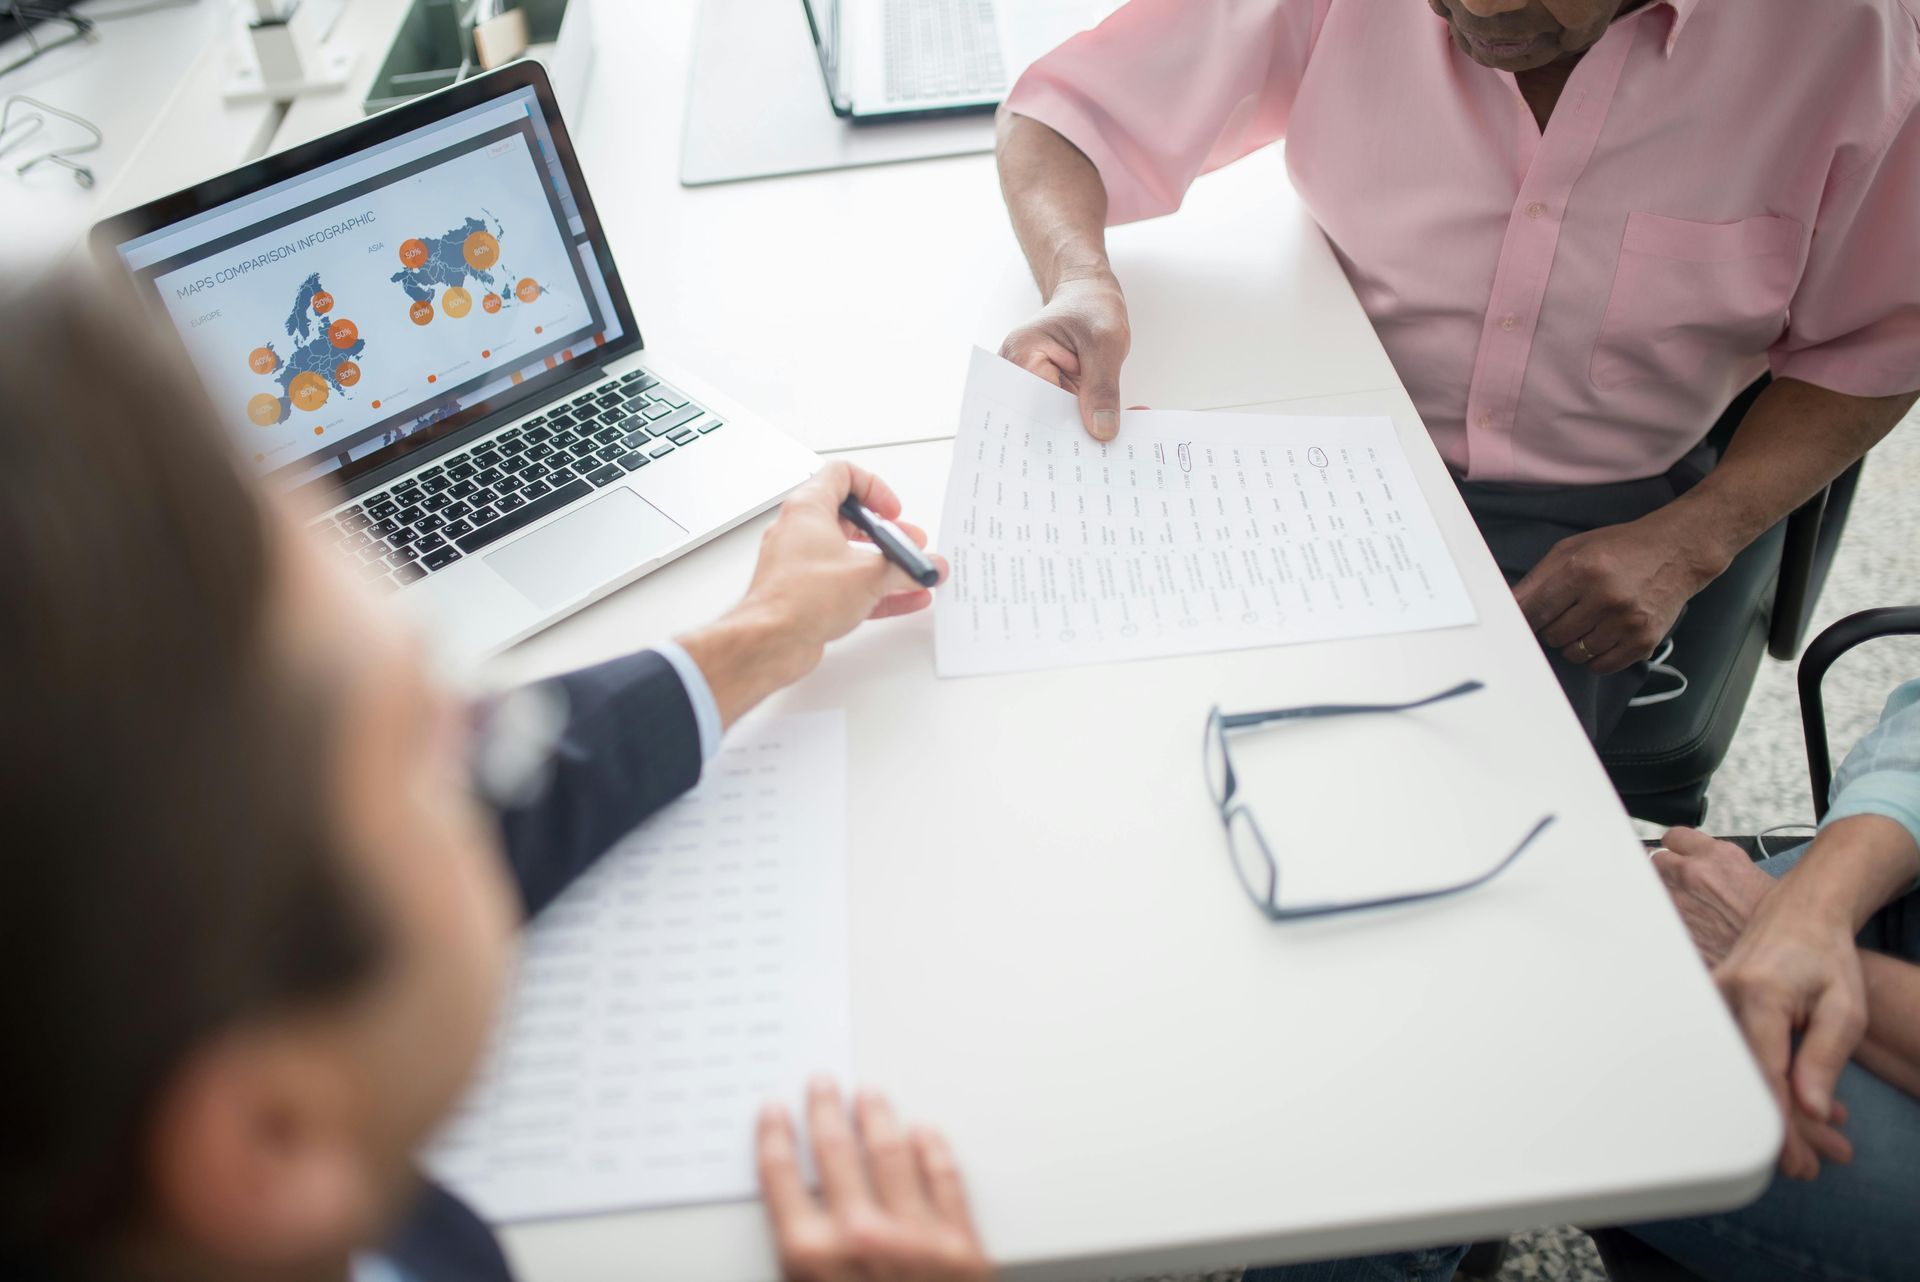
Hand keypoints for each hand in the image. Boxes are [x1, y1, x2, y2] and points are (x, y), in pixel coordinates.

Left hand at [679, 462, 947, 726]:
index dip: (873, 487)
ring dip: (883, 564)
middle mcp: (799, 531)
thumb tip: (924, 566)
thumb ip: (905, 567)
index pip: (842, 474)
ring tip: (909, 574)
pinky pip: (845, 584)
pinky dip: (872, 588)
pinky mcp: (805, 593)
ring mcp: (800, 564)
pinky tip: (901, 599)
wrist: (770, 642)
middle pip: (849, 518)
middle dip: (885, 532)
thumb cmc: (799, 598)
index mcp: (807, 509)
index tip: (891, 511)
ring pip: (848, 554)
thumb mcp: (869, 576)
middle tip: (906, 543)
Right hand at [757, 1081, 991, 1281]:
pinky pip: (946, 1182)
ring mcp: (916, 1236)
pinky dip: (934, 1152)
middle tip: (821, 1085)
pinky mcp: (963, 1246)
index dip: (775, 1138)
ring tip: (871, 1097)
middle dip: (824, 1111)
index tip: (773, 1113)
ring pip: (892, 1152)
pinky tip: (926, 1134)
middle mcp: (860, 1235)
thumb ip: (798, 1268)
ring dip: (878, 1118)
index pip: (782, 1176)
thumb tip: (789, 1240)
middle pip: (835, 1150)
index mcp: (811, 1257)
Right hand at [998, 272, 1130, 440]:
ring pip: (1057, 422)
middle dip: (1078, 432)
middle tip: (1112, 441)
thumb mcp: (1106, 342)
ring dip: (1085, 426)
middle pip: (1044, 420)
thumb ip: (1102, 387)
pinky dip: (1086, 418)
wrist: (1088, 293)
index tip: (1097, 442)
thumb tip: (1101, 431)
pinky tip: (1107, 417)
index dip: (1067, 430)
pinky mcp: (1045, 392)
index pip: (1039, 409)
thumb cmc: (1092, 305)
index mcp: (1021, 356)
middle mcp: (1016, 374)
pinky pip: (1064, 415)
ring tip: (1113, 429)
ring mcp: (1030, 385)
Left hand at [1512, 506, 1727, 674]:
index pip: (1532, 612)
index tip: (1521, 622)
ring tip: (1587, 620)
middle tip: (1567, 611)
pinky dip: (1594, 656)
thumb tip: (1506, 609)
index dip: (1523, 620)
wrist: (1676, 552)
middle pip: (1551, 635)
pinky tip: (1602, 635)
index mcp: (1582, 570)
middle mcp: (1605, 597)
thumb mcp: (1571, 550)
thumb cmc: (1618, 548)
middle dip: (1552, 626)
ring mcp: (1627, 622)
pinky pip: (1600, 666)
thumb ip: (1536, 580)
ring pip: (1573, 654)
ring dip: (1573, 642)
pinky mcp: (1644, 640)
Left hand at [1652, 828, 1775, 965]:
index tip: (1678, 855)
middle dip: (1665, 870)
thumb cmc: (1771, 923)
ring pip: (1650, 887)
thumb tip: (1702, 864)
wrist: (1774, 961)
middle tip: (1678, 883)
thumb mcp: (1752, 877)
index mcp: (1716, 856)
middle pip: (1656, 859)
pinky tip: (1679, 925)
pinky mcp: (1670, 927)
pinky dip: (1663, 919)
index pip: (1675, 836)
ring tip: (1680, 906)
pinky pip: (1654, 916)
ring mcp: (1676, 901)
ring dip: (1661, 893)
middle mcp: (1691, 874)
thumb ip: (1719, 864)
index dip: (1677, 848)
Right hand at [1715, 873, 1867, 1180]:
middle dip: (1777, 1128)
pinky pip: (1735, 1057)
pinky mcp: (1712, 1010)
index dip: (1779, 1121)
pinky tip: (1799, 1110)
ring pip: (1737, 1072)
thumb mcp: (1844, 1008)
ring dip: (1775, 1111)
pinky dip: (1765, 1086)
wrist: (1799, 916)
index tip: (1794, 1157)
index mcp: (1758, 994)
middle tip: (1806, 1165)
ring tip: (1813, 1145)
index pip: (1763, 1072)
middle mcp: (1724, 999)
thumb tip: (1810, 1107)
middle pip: (1743, 1079)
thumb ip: (1826, 1057)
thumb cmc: (1824, 957)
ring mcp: (1711, 1003)